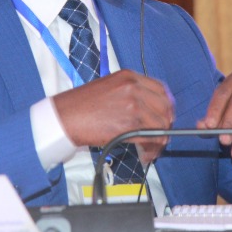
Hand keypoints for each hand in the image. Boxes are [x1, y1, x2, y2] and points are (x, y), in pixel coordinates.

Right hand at [53, 69, 173, 162]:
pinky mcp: (130, 124)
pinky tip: (146, 154)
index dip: (166, 105)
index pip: (161, 89)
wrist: (65, 117)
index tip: (165, 116)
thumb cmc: (80, 105)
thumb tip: (146, 109)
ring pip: (162, 124)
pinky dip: (153, 149)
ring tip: (151, 149)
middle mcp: (134, 88)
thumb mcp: (108, 87)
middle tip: (160, 136)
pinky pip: (152, 138)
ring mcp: (133, 105)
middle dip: (166, 124)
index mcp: (129, 76)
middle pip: (165, 107)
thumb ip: (129, 92)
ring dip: (160, 140)